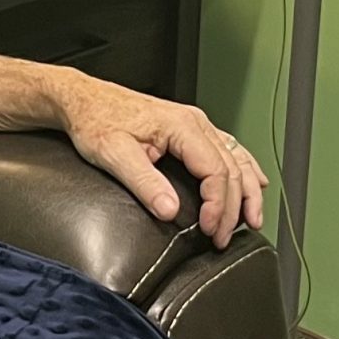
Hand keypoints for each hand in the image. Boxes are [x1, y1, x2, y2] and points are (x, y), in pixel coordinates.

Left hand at [52, 76, 267, 246]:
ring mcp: (194, 123)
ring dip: (248, 190)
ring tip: (253, 219)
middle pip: (231, 168)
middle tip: (225, 238)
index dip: (218, 206)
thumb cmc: (96, 121)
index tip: (209, 230)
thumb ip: (144, 182)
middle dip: (234, 207)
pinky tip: (254, 181)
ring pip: (236, 157)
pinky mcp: (189, 128)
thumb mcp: (113, 153)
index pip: (215, 171)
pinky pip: (228, 148)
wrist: (83, 100)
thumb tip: (169, 211)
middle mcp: (194, 122)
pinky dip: (244, 168)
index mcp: (181, 126)